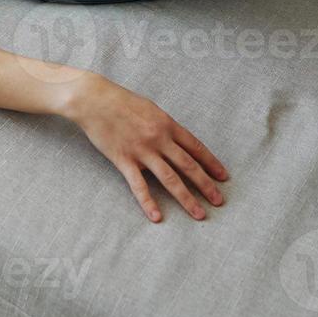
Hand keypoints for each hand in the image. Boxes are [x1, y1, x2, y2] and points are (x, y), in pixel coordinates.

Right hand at [62, 72, 228, 222]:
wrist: (94, 99)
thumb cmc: (121, 101)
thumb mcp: (150, 109)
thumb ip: (165, 126)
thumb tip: (178, 141)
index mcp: (167, 124)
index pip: (196, 147)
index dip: (211, 163)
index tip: (223, 177)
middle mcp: (159, 138)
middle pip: (188, 165)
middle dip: (206, 185)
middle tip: (219, 201)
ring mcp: (142, 150)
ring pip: (170, 179)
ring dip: (186, 198)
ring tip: (199, 214)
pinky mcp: (124, 160)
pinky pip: (139, 185)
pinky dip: (148, 203)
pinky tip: (158, 217)